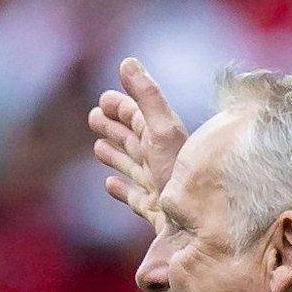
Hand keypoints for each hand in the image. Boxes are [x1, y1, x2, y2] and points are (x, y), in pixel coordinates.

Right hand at [89, 57, 187, 228]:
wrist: (197, 231)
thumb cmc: (181, 180)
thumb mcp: (162, 130)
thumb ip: (147, 97)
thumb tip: (127, 61)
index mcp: (164, 142)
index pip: (140, 117)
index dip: (123, 106)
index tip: (104, 98)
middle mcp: (162, 164)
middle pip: (135, 140)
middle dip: (115, 127)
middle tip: (94, 116)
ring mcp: (159, 189)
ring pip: (133, 167)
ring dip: (116, 154)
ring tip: (98, 147)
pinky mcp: (155, 215)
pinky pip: (134, 198)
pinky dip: (121, 188)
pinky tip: (109, 184)